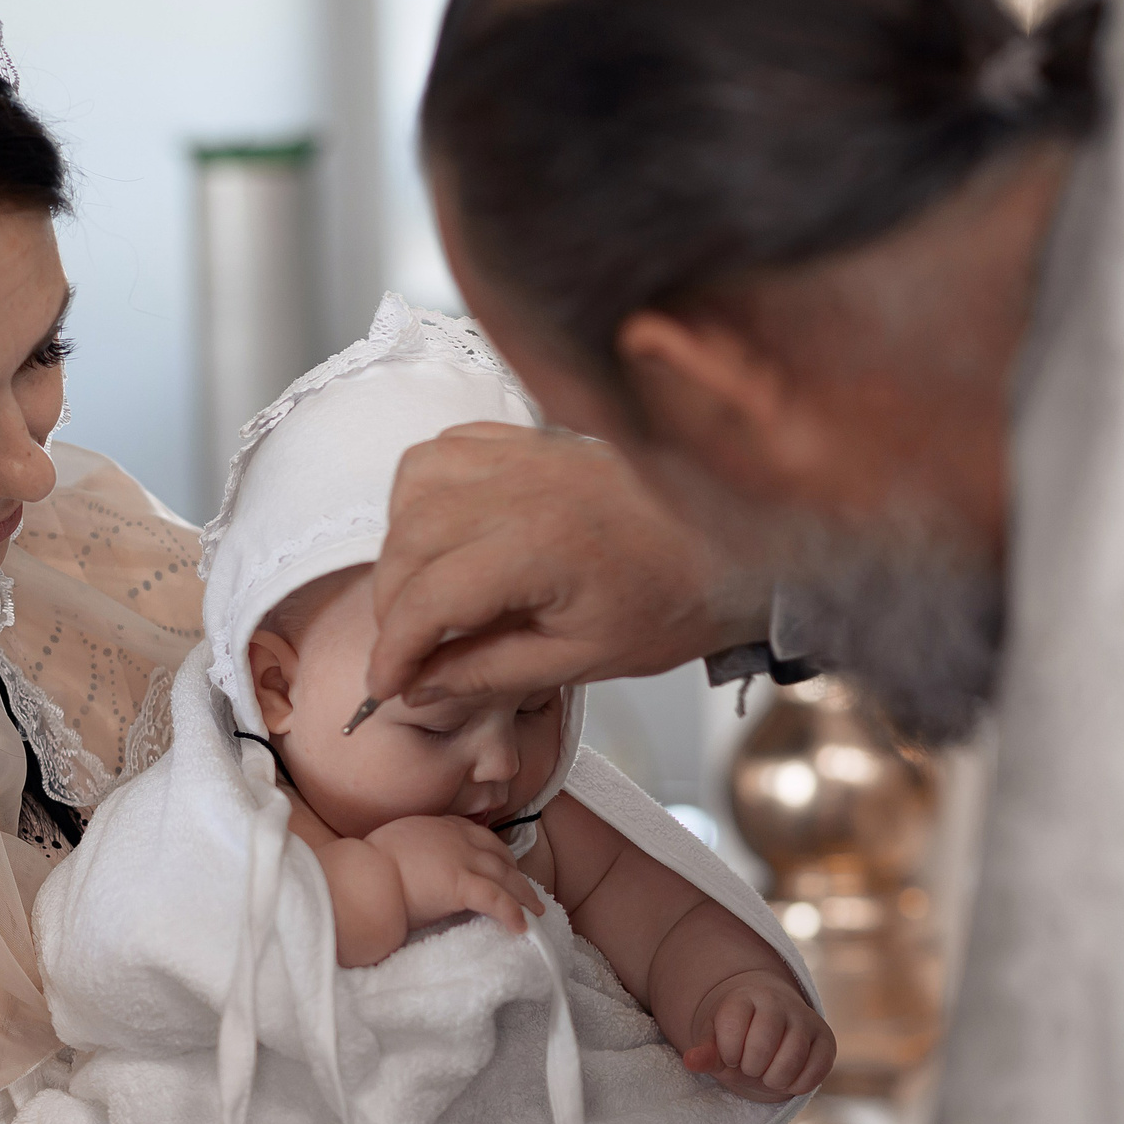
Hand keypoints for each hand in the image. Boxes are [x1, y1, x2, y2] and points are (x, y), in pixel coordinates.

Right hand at [365, 815, 547, 934]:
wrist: (362, 877)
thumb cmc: (366, 867)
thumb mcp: (392, 845)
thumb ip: (412, 851)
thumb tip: (415, 866)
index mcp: (437, 826)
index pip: (475, 834)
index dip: (494, 850)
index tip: (502, 862)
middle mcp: (455, 838)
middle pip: (498, 853)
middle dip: (515, 870)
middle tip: (525, 888)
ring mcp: (461, 860)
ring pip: (505, 875)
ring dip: (524, 893)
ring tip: (536, 909)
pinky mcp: (461, 885)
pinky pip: (497, 900)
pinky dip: (513, 912)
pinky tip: (522, 926)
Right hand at [366, 424, 768, 706]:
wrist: (737, 540)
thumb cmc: (674, 600)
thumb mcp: (582, 660)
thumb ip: (490, 672)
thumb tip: (421, 685)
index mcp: (537, 546)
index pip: (427, 596)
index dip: (394, 648)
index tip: (386, 684)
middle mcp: (520, 486)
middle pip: (407, 540)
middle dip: (392, 604)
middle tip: (408, 652)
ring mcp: (524, 453)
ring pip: (413, 486)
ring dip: (401, 542)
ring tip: (424, 593)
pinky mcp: (531, 438)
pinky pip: (448, 448)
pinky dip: (426, 490)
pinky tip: (443, 531)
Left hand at [681, 972, 833, 1101]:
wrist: (768, 1027)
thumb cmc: (737, 1040)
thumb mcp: (716, 1044)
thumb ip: (705, 1053)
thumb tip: (691, 1061)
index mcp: (745, 997)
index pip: (732, 1028)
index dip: (728, 1053)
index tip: (730, 1055)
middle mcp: (779, 1002)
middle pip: (762, 1046)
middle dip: (750, 1068)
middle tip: (750, 1066)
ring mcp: (806, 1019)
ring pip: (791, 1060)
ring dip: (774, 1079)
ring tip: (767, 1073)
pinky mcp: (826, 1039)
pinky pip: (816, 1070)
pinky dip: (798, 1085)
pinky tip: (787, 1078)